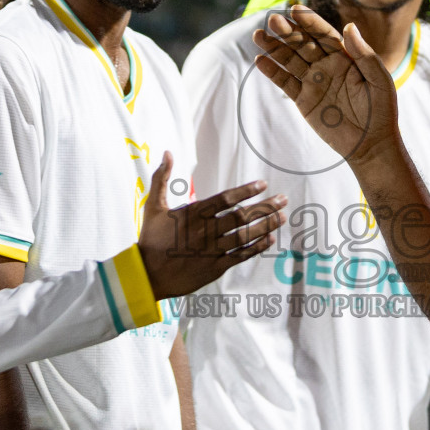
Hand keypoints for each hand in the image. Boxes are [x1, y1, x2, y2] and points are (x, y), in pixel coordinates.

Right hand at [138, 153, 286, 299]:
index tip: (262, 184)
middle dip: (265, 207)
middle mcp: (205, 232)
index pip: (225, 199)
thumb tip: (167, 153)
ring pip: (244, 236)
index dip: (245, 191)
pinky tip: (270, 239)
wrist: (146, 275)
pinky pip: (240, 256)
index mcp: (192, 214)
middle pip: (241, 217)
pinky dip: (256, 247)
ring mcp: (211, 251)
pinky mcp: (215, 267)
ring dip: (266, 225)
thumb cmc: (150, 239)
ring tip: (282, 217)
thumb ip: (162, 178)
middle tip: (283, 199)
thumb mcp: (153, 206)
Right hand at [252, 5, 400, 167]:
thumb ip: (364, 54)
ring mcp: (313, 82)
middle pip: (303, 44)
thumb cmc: (381, 111)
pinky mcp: (304, 100)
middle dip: (288, 32)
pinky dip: (273, 72)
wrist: (371, 145)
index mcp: (345, 57)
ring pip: (290, 60)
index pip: (324, 34)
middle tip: (272, 19)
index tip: (296, 9)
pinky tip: (260, 60)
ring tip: (258, 35)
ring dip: (274, 48)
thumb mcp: (379, 80)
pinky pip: (286, 83)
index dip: (310, 22)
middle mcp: (327, 66)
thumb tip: (349, 26)